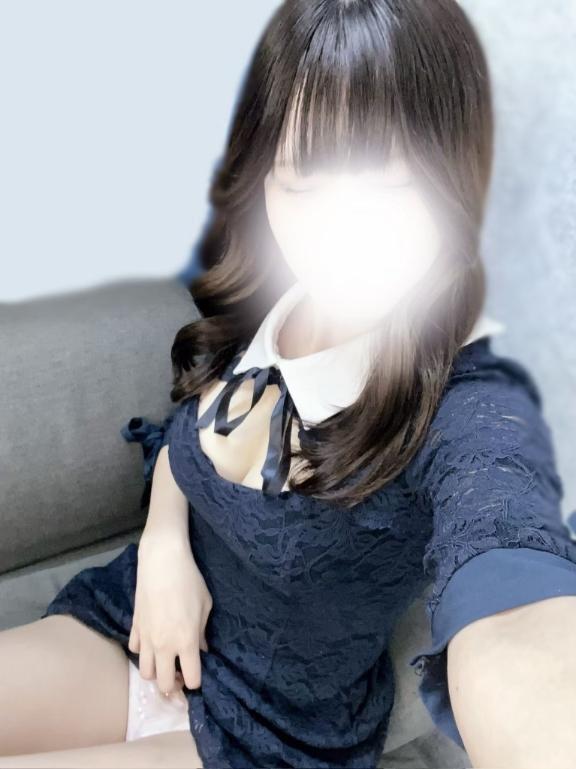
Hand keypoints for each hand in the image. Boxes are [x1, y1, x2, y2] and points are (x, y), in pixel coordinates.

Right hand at [128, 532, 212, 695]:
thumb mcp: (205, 605)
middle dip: (173, 685)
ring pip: (145, 673)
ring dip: (156, 672)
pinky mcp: (134, 627)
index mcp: (186, 641)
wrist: (162, 561)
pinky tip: (152, 641)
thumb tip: (201, 650)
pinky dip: (143, 652)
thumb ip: (202, 633)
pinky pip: (135, 651)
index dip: (196, 681)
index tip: (197, 673)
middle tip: (180, 673)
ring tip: (165, 661)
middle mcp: (164, 646)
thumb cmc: (190, 580)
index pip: (191, 679)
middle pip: (164, 685)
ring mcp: (147, 638)